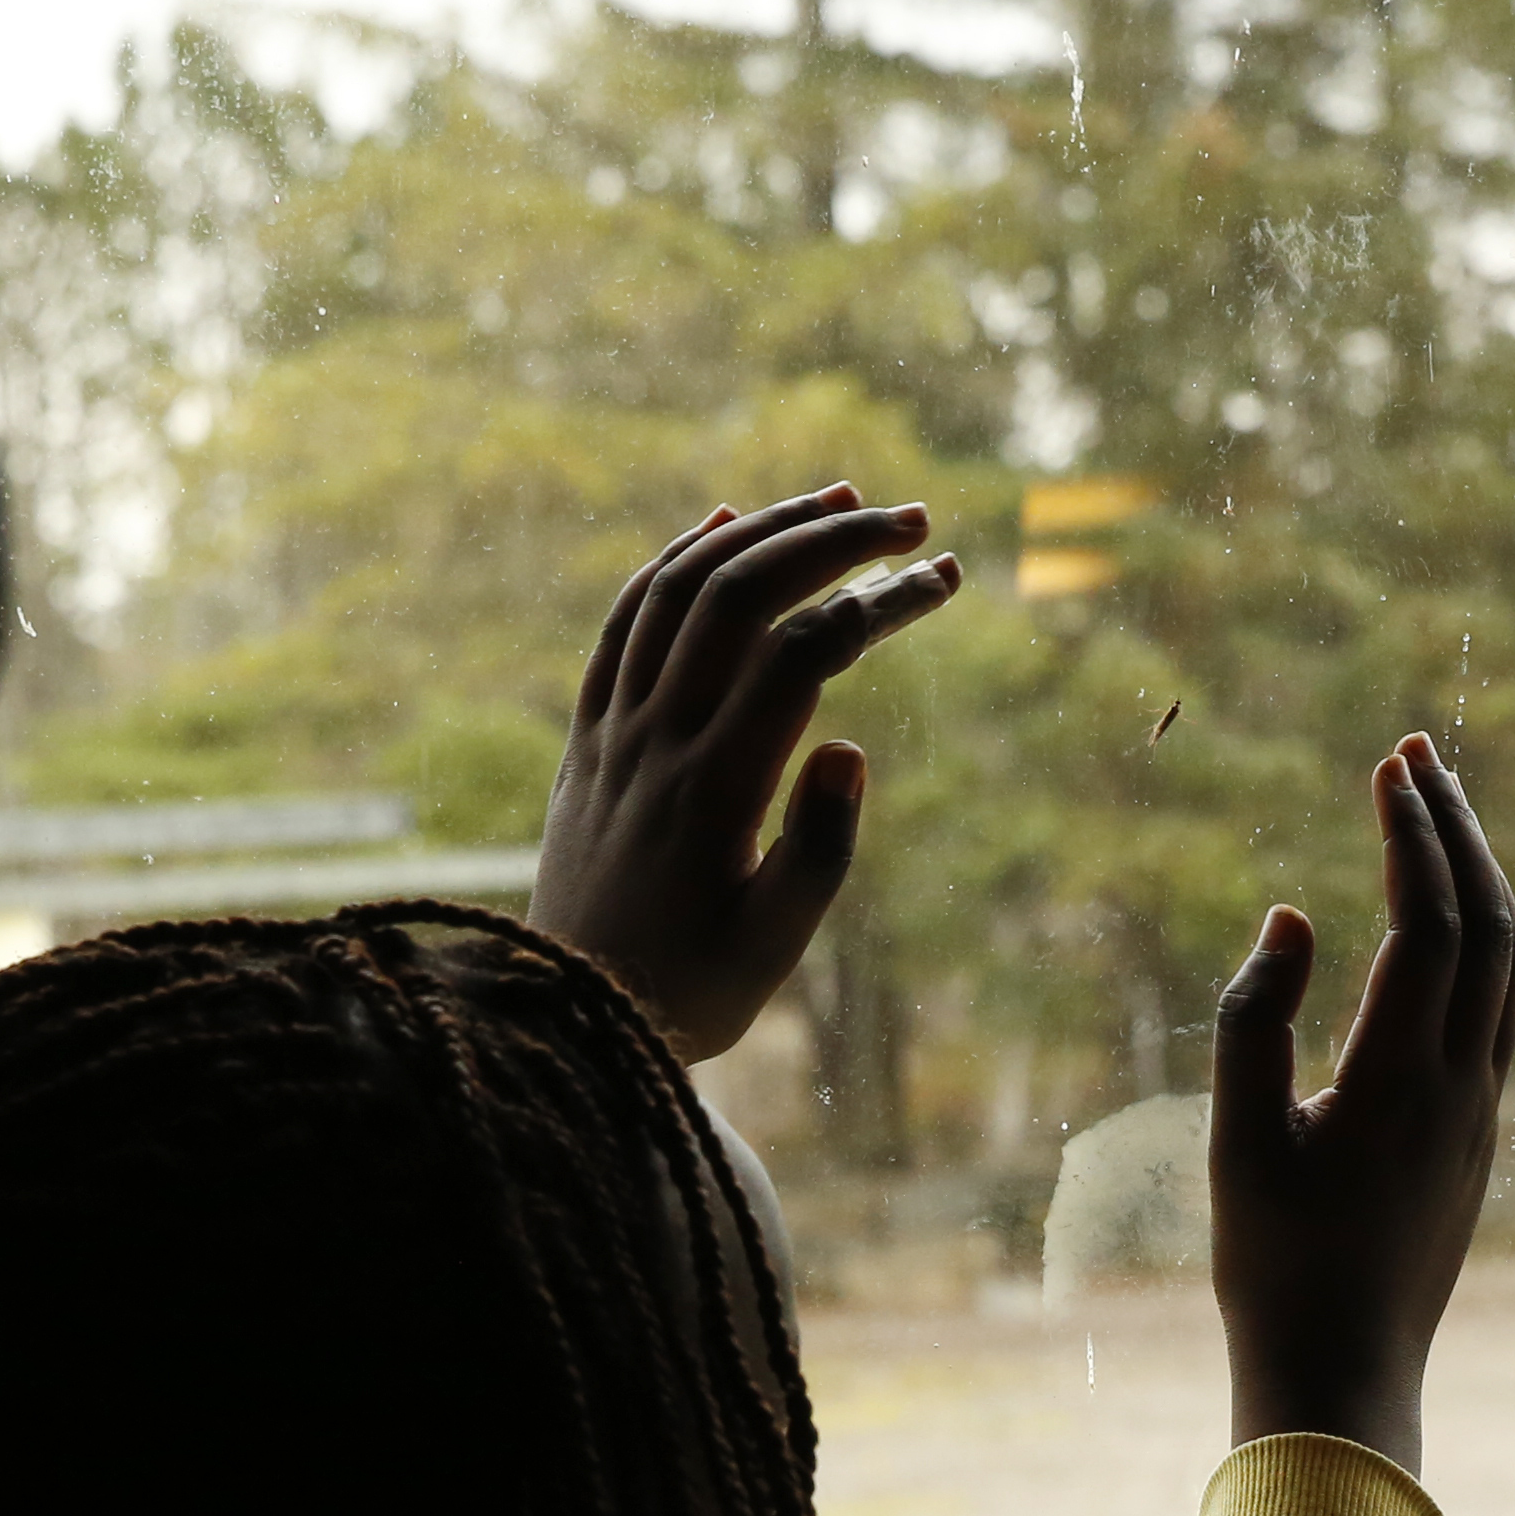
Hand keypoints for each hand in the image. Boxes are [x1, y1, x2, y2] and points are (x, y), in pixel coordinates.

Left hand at [530, 484, 964, 1059]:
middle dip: (831, 537)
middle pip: (741, 593)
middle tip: (911, 519)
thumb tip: (848, 746)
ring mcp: (613, 730)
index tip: (946, 579)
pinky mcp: (587, 736)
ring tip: (834, 499)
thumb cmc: (690, 990)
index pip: (805, 653)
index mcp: (715, 788)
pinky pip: (623, 621)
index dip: (881, 600)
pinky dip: (673, 559)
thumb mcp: (774, 945)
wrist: (568, 1016)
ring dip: (758, 529)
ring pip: (678, 590)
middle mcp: (656, 740)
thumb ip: (819, 848)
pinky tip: (720, 524)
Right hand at [1211, 737, 1514, 1477]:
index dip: (1414, 835)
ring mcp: (1480, 1112)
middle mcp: (1461, 1087)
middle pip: (1486, 924)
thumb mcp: (1236, 1143)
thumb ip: (1253, 1022)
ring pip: (1508, 965)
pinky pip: (1502, 1009)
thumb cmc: (1276, 1270)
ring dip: (1479, 878)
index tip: (1390, 761)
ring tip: (1439, 813)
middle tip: (1416, 752)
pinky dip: (1484, 938)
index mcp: (1400, 1081)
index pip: (1429, 923)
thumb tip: (1292, 916)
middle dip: (1455, 828)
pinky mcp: (1477, 1137)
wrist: (1346, 1377)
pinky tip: (1451, 920)